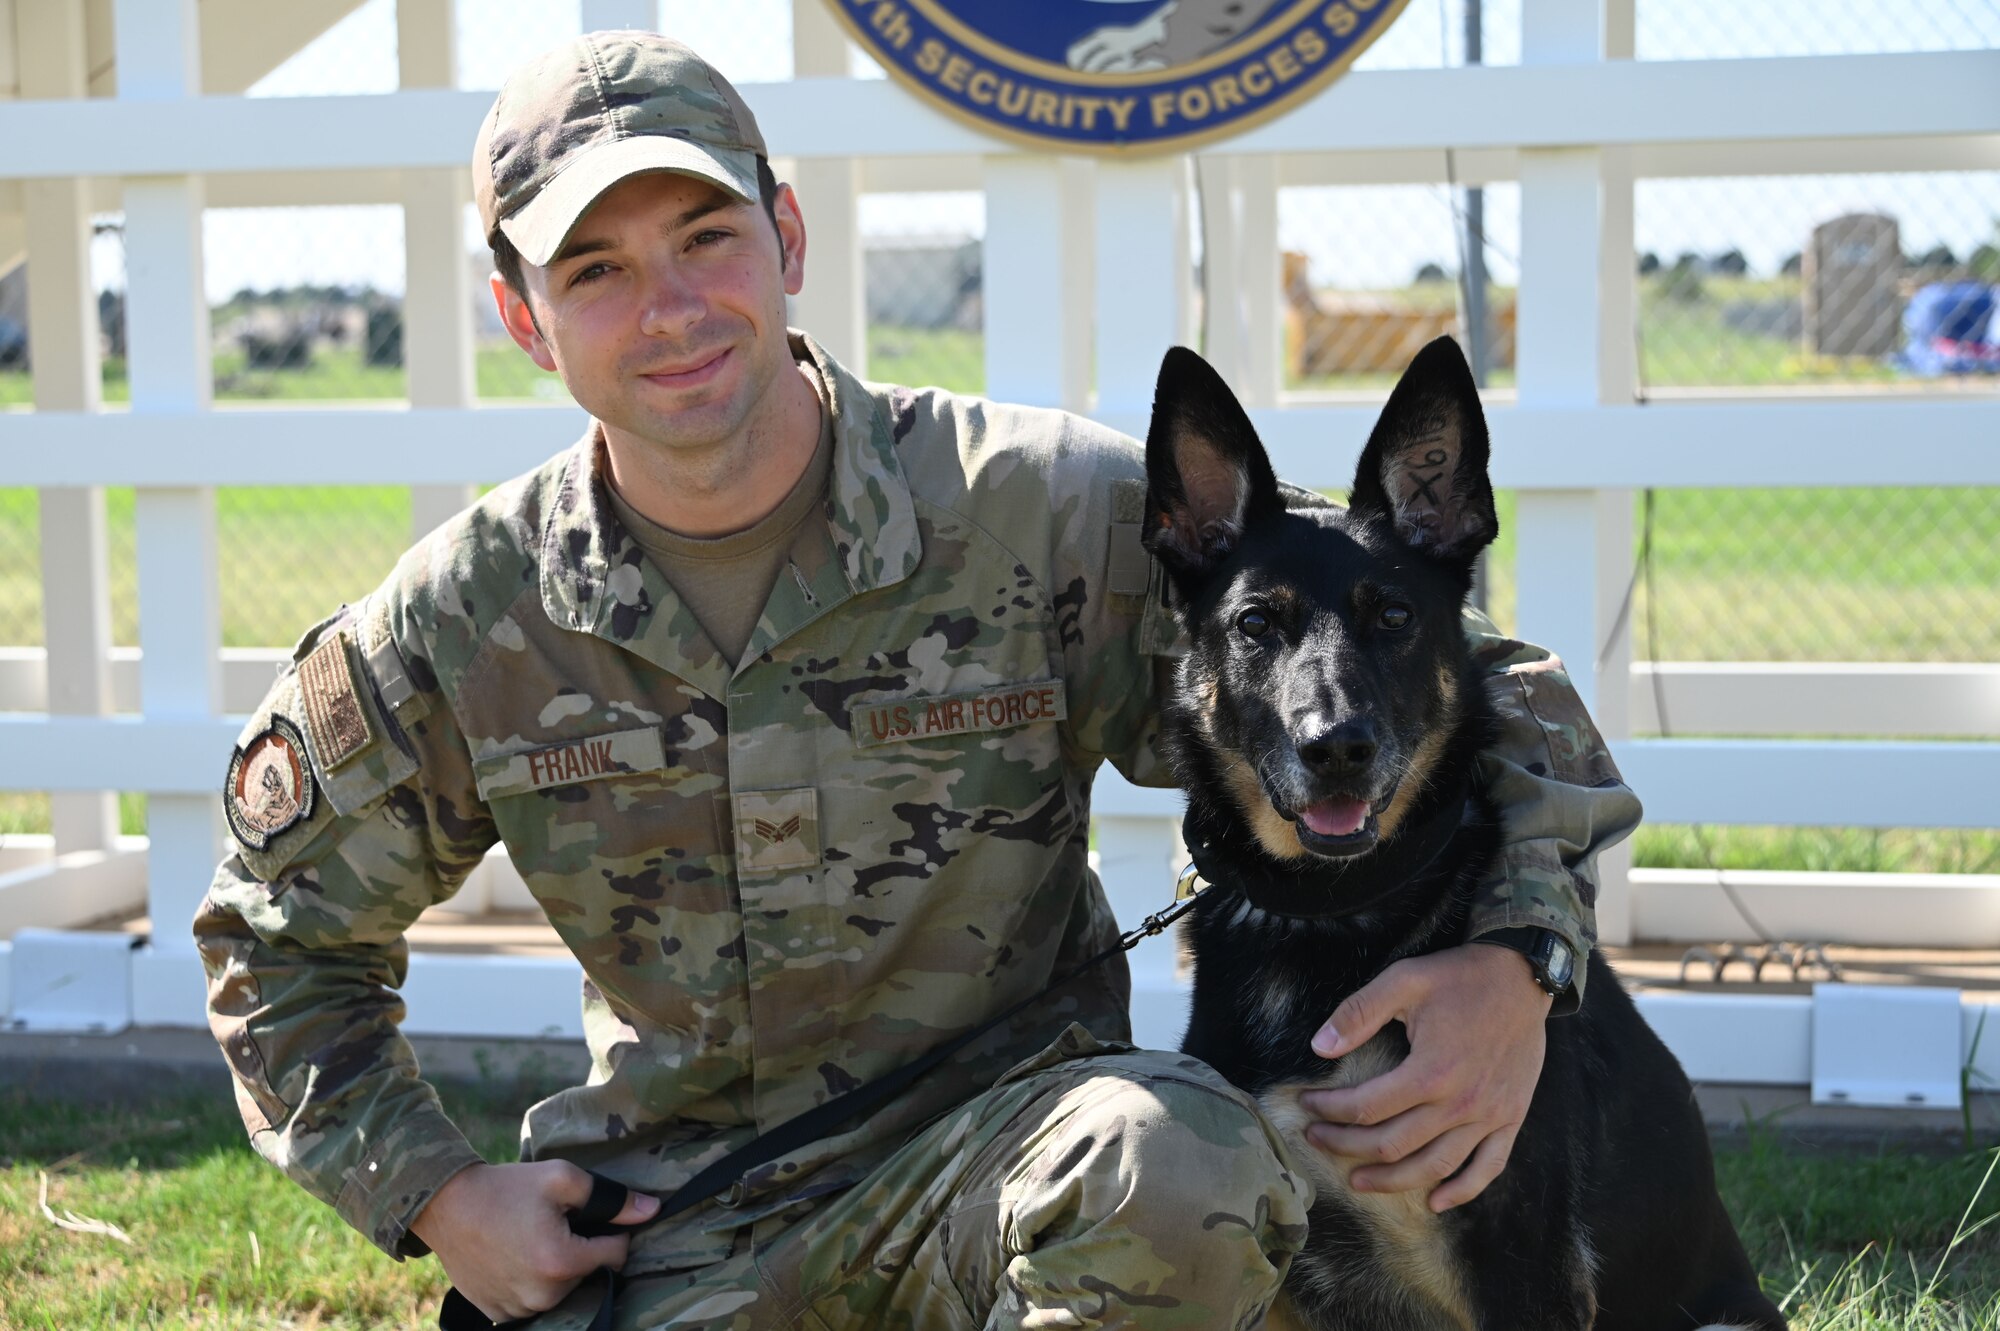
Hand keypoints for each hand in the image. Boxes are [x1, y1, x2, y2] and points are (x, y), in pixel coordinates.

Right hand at [411, 1161, 658, 1321]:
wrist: (446, 1207)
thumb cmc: (506, 1188)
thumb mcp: (561, 1178)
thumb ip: (610, 1198)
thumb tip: (652, 1209)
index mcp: (562, 1262)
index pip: (617, 1254)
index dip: (612, 1231)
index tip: (591, 1216)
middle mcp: (543, 1296)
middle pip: (589, 1274)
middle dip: (582, 1250)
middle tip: (554, 1224)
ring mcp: (519, 1310)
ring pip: (563, 1290)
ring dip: (558, 1269)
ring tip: (532, 1239)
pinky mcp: (500, 1314)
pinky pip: (534, 1301)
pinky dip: (533, 1282)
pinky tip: (517, 1257)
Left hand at [1299, 944, 1550, 1211]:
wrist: (1523, 976)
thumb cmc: (1460, 976)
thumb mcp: (1404, 980)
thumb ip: (1359, 1013)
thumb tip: (1319, 1047)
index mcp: (1431, 1071)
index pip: (1366, 1107)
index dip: (1330, 1111)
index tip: (1307, 1105)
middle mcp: (1460, 1103)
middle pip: (1392, 1144)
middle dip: (1345, 1146)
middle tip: (1316, 1139)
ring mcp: (1489, 1116)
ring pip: (1433, 1166)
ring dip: (1391, 1181)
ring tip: (1357, 1180)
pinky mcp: (1511, 1118)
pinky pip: (1488, 1168)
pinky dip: (1462, 1190)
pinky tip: (1436, 1200)